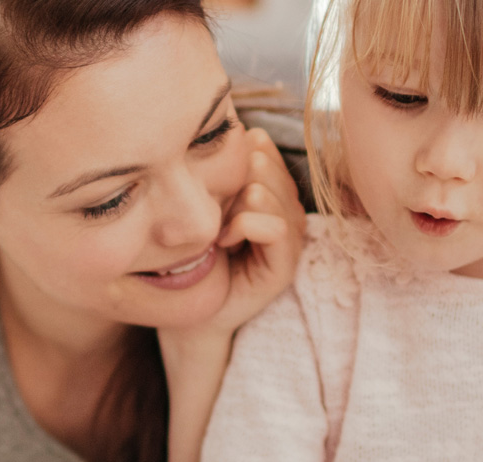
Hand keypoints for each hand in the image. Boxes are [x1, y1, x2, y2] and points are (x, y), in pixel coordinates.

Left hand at [199, 125, 307, 337]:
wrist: (189, 308)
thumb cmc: (192, 251)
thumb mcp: (202, 201)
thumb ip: (219, 169)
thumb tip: (238, 132)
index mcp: (271, 184)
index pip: (260, 145)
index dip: (230, 160)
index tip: (206, 187)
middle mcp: (288, 205)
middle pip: (262, 164)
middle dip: (229, 184)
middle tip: (211, 213)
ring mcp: (293, 234)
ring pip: (267, 192)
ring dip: (233, 208)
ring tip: (218, 229)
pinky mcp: (287, 262)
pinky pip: (275, 226)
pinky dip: (244, 228)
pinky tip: (225, 241)